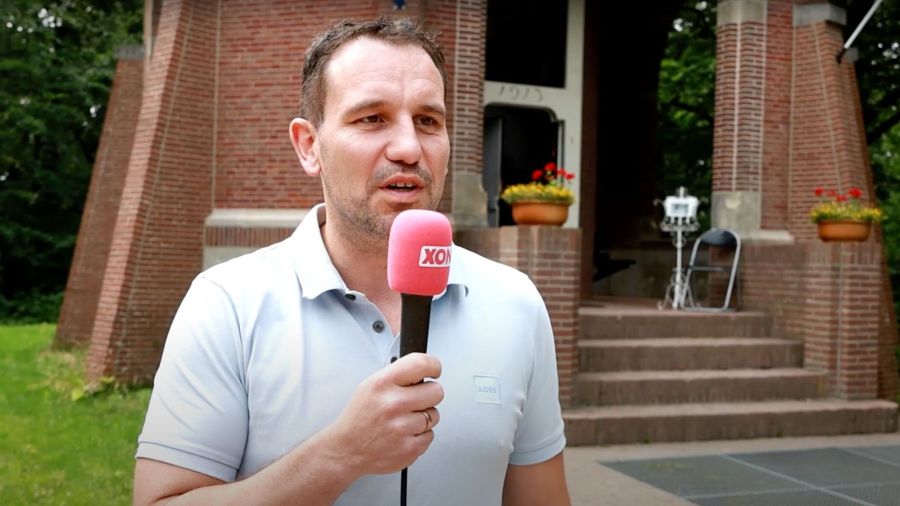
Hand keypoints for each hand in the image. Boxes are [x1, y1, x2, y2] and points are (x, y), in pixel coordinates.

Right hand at [321, 353, 442, 476]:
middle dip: (429, 395)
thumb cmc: (358, 419)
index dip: (433, 366)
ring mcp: (402, 427)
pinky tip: (403, 434)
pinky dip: (420, 436)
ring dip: (423, 418)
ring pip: (434, 415)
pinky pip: (430, 435)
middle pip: (436, 391)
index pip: (421, 364)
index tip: (434, 370)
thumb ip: (396, 376)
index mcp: (382, 384)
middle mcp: (393, 404)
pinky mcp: (409, 448)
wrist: (346, 451)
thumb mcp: (369, 387)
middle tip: (416, 400)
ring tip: (403, 421)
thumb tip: (423, 370)